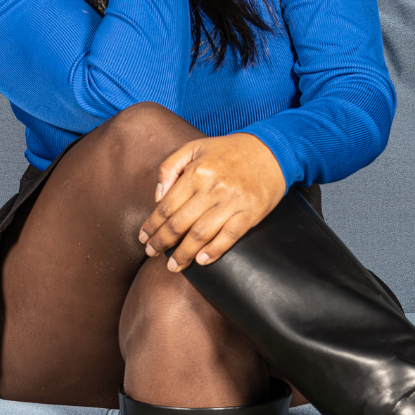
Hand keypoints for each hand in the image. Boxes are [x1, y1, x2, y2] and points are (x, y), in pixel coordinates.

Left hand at [138, 134, 287, 270]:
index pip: (167, 206)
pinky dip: (213, 251)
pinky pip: (229, 237)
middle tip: (151, 253)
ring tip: (173, 266)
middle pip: (180, 223)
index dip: (152, 225)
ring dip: (183, 254)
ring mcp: (232, 202)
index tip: (143, 237)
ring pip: (201, 234)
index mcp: (197, 172)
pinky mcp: (250, 213)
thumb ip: (170, 168)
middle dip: (162, 242)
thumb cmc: (228, 150)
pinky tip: (201, 261)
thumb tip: (158, 197)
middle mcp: (213, 188)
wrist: (271, 150)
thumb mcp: (194, 148)